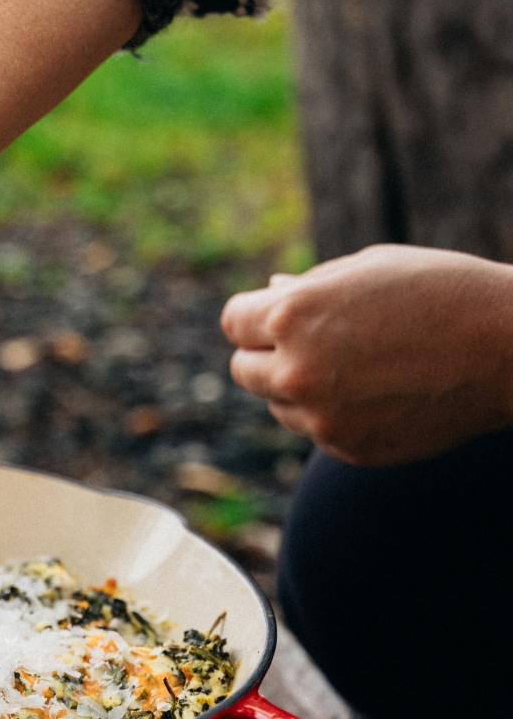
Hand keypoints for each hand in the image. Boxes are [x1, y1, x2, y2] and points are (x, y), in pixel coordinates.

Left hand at [221, 245, 512, 464]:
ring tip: (359, 365)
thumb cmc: (441, 292)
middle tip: (314, 343)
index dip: (254, 317)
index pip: (233, 323)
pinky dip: (336, 415)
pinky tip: (381, 392)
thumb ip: (309, 287)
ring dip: (301, 388)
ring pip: (278, 406)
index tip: (275, 317)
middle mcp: (296, 372)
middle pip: (242, 371)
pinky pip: (318, 432)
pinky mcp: (348, 449)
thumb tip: (268, 291)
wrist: (507, 349)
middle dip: (268, 355)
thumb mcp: (369, 269)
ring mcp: (322, 418)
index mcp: (293, 316)